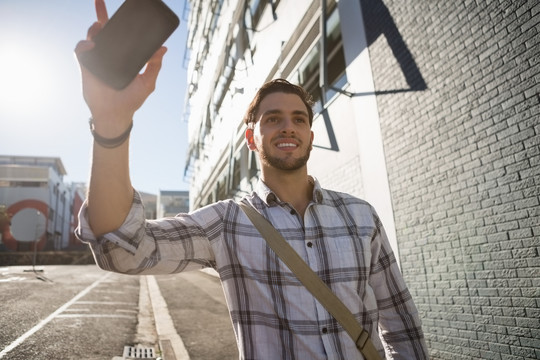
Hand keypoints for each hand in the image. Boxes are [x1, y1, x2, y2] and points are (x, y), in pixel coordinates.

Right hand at [74, 0, 166, 135]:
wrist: (115, 114)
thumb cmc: (132, 99)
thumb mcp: (147, 82)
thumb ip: (154, 65)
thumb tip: (163, 48)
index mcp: (124, 56)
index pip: (122, 35)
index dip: (121, 22)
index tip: (127, 11)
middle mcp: (110, 55)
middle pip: (104, 30)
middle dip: (101, 14)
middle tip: (100, 1)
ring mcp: (97, 59)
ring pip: (92, 36)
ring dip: (94, 29)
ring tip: (99, 27)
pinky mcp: (86, 67)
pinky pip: (81, 51)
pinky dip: (83, 45)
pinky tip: (91, 45)